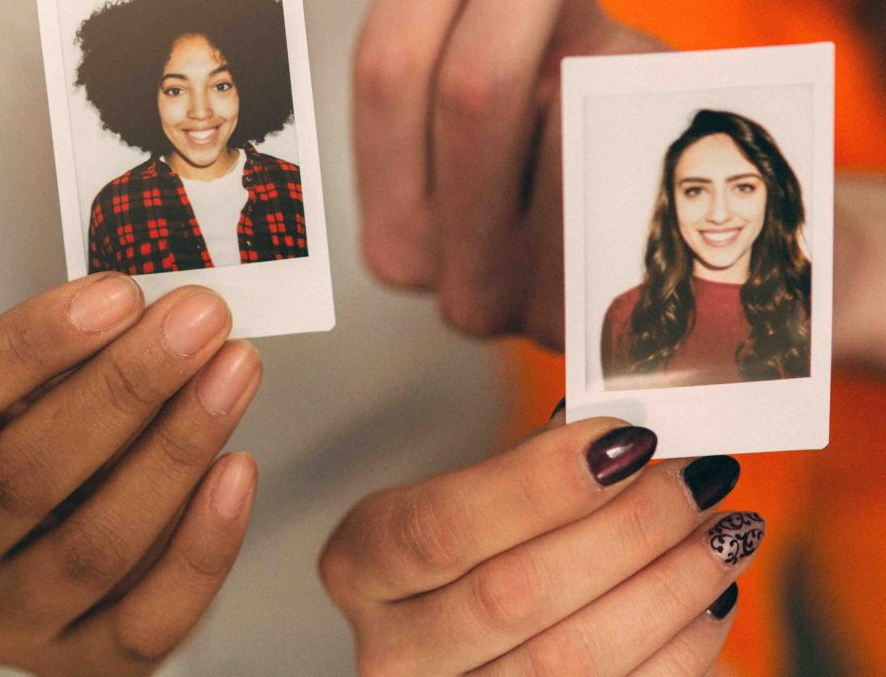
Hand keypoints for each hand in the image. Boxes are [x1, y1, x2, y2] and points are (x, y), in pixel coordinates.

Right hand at [0, 275, 261, 675]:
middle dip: (125, 387)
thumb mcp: (18, 380)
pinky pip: (147, 620)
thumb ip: (62, 351)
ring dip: (176, 449)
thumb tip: (144, 307)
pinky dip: (202, 544)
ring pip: (94, 545)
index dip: (35, 345)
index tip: (116, 294)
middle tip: (196, 323)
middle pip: (26, 475)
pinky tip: (236, 471)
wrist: (54, 532)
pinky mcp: (73, 664)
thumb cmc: (34, 430)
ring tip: (231, 373)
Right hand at [320, 413, 761, 675]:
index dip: (538, 485)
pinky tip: (712, 594)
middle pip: (514, 594)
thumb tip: (628, 430)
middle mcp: (393, 652)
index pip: (441, 526)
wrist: (473, 638)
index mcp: (360, 566)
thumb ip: (531, 462)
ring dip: (669, 587)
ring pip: (573, 659)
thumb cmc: (474, 548)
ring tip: (723, 529)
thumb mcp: (470, 492)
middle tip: (693, 478)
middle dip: (624, 529)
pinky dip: (683, 648)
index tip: (624, 440)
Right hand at [354, 0, 660, 346]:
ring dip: (610, 27)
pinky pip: (645, 161)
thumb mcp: (548, 63)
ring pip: (562, 124)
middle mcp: (437, 271)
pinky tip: (668, 61)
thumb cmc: (605, 148)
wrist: (709, 256)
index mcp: (390, 213)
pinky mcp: (617, 318)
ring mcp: (525, 307)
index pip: (389, 68)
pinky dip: (657, 96)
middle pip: (467, 88)